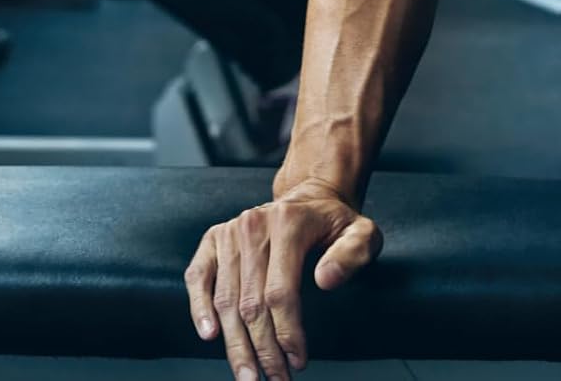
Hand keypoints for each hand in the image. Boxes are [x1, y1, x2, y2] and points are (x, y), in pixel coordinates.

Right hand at [185, 177, 381, 380]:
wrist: (310, 198)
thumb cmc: (336, 223)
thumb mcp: (362, 233)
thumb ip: (354, 252)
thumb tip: (326, 280)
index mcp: (289, 222)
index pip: (281, 291)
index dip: (287, 333)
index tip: (298, 361)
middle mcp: (254, 224)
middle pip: (251, 303)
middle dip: (263, 350)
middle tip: (275, 379)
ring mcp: (230, 230)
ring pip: (226, 300)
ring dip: (236, 345)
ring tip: (249, 375)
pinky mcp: (214, 238)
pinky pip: (199, 277)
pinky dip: (199, 308)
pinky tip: (209, 334)